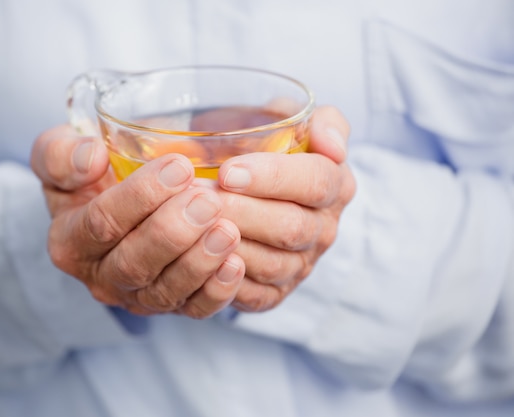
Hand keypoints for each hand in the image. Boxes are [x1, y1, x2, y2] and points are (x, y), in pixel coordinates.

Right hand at [30, 126, 245, 318]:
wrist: (119, 202)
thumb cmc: (92, 175)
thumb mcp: (60, 154)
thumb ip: (61, 154)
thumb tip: (91, 159)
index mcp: (70, 240)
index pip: (101, 223)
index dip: (140, 197)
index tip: (179, 167)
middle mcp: (101, 276)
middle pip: (133, 264)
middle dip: (172, 233)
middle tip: (207, 201)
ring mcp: (137, 297)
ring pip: (164, 292)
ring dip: (198, 263)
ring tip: (227, 230)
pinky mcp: (172, 306)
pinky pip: (194, 309)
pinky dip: (216, 292)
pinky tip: (235, 264)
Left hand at [215, 106, 355, 311]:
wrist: (239, 181)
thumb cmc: (261, 146)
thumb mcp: (290, 117)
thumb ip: (321, 121)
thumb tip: (333, 146)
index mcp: (335, 184)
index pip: (315, 182)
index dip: (272, 177)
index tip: (228, 171)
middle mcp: (324, 229)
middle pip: (290, 227)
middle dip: (241, 212)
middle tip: (198, 198)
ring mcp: (302, 265)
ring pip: (272, 263)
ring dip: (228, 244)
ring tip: (190, 223)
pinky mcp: (277, 293)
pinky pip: (256, 296)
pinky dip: (228, 281)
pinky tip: (200, 258)